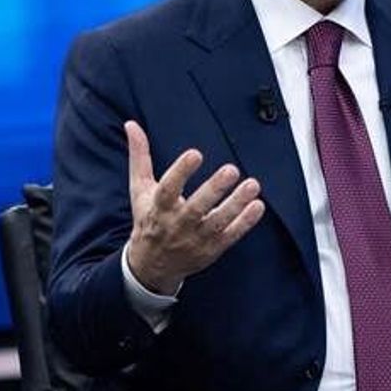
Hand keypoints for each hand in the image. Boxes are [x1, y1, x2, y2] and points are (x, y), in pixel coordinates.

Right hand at [124, 121, 264, 294]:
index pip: (167, 189)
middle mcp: (176, 225)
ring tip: (253, 184)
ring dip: (236, 204)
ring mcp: (195, 239)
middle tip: (232, 169)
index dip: (180, 172)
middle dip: (214, 189)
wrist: (151, 266)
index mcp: (157, 208)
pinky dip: (245, 223)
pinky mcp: (211, 249)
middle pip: (195, 207)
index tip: (195, 153)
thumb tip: (132, 124)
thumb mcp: (140, 190)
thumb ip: (140, 157)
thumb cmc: (149, 219)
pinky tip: (258, 205)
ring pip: (217, 222)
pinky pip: (230, 236)